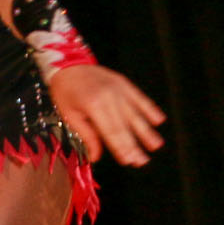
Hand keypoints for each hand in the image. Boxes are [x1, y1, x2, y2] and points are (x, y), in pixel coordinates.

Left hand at [47, 64, 165, 167]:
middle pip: (125, 126)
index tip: (129, 161)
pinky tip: (159, 120)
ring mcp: (119, 89)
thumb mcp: (69, 115)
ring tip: (156, 144)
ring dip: (146, 131)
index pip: (111, 132)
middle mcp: (109, 97)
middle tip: (143, 161)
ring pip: (136, 114)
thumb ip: (86, 135)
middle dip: (135, 145)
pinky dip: (150, 109)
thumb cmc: (65, 91)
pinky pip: (140, 98)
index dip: (121, 148)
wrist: (68, 63)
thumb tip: (96, 157)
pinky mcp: (124, 83)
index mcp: (93, 106)